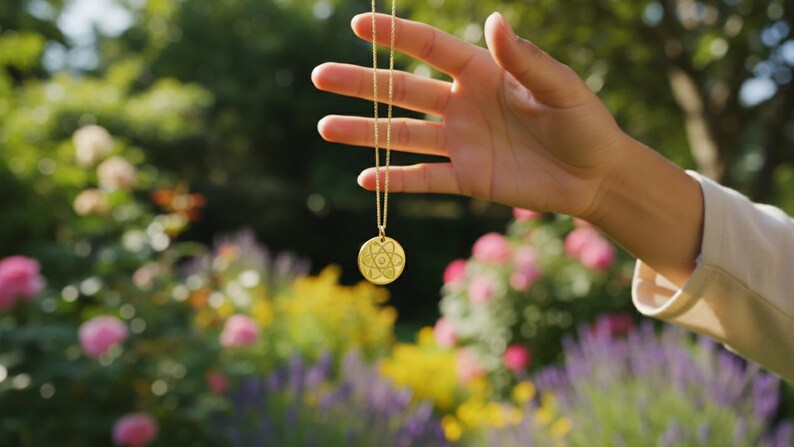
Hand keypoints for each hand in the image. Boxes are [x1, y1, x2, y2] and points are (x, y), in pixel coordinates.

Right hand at [312, 12, 630, 217]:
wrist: (597, 176)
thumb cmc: (586, 124)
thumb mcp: (562, 89)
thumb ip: (527, 60)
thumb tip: (494, 20)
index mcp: (484, 73)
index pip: (431, 49)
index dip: (395, 37)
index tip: (359, 26)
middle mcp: (463, 104)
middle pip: (402, 91)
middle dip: (362, 83)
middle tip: (320, 76)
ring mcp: (461, 142)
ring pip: (403, 134)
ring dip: (365, 132)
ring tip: (325, 127)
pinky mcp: (467, 178)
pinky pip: (425, 178)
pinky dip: (396, 179)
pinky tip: (365, 177)